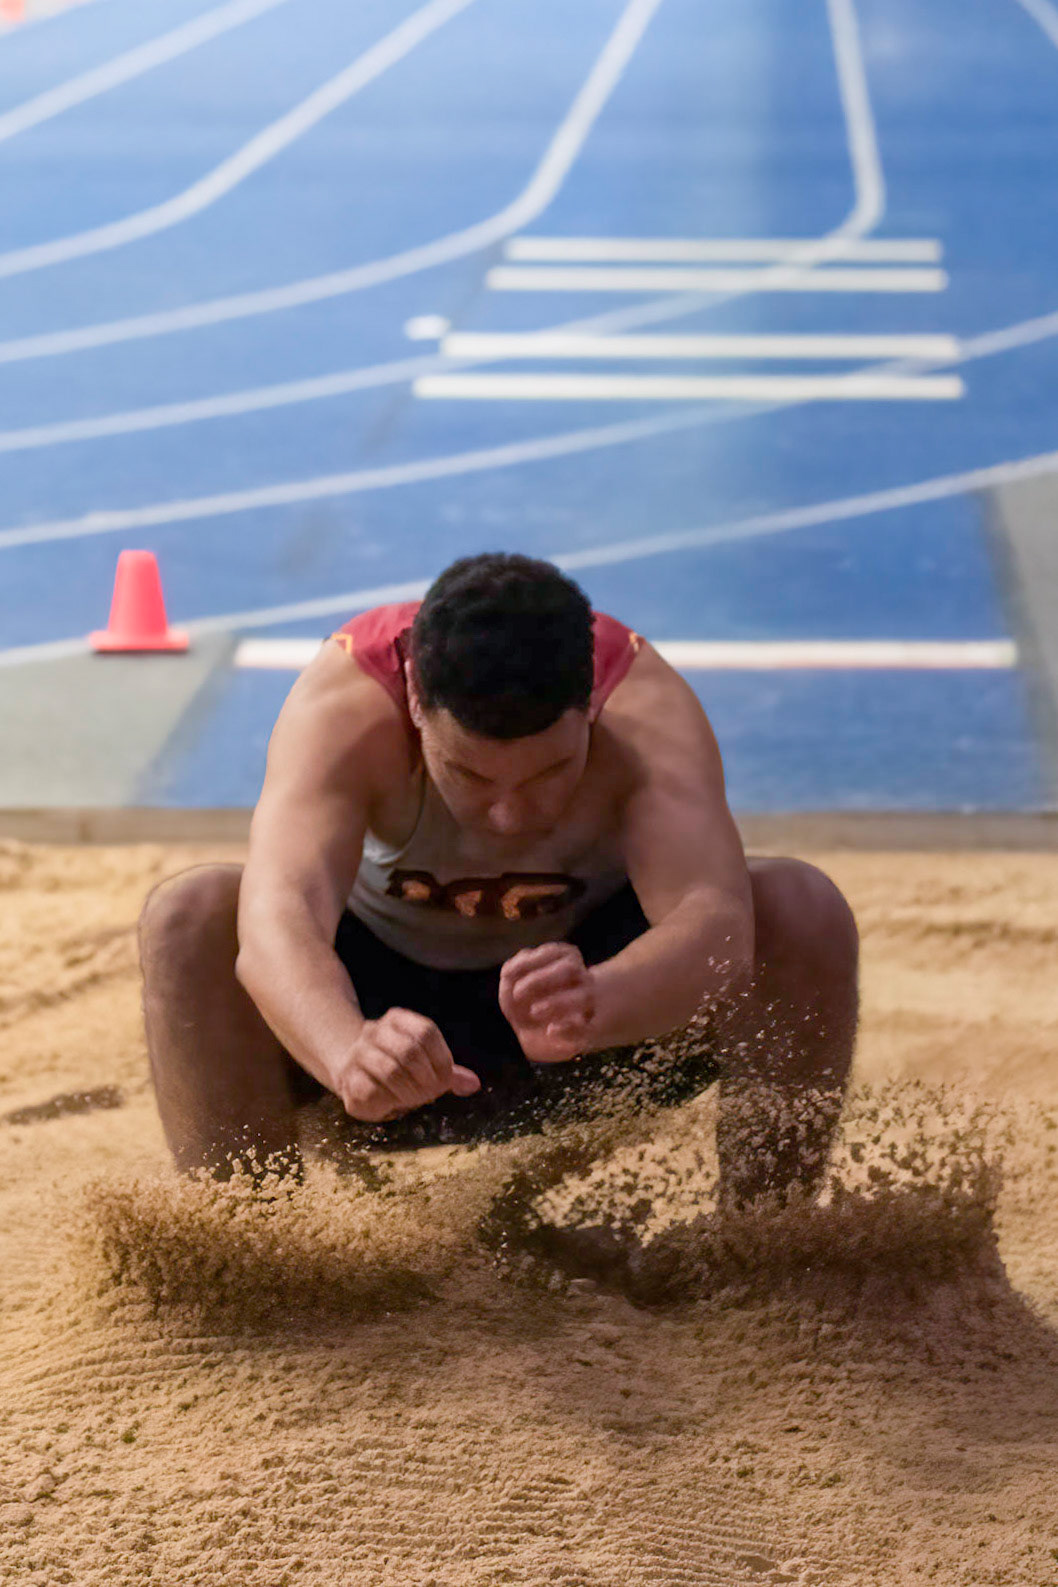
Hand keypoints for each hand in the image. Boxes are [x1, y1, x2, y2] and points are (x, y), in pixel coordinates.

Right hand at [333, 1009, 479, 1122]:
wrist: (351, 1070)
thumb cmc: (397, 1067)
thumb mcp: (424, 1063)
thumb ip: (448, 1072)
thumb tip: (473, 1084)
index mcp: (397, 1020)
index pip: (426, 1032)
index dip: (442, 1060)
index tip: (446, 1080)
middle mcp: (375, 1031)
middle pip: (409, 1051)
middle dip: (427, 1079)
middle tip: (432, 1094)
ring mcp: (358, 1054)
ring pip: (391, 1071)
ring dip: (410, 1092)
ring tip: (416, 1099)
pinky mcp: (347, 1079)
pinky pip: (372, 1091)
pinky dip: (390, 1101)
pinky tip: (394, 1103)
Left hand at [498, 942, 594, 1063]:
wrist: (536, 1035)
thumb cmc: (524, 1002)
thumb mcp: (511, 985)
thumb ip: (510, 974)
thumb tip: (509, 972)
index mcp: (565, 960)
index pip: (554, 952)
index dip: (529, 962)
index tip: (506, 974)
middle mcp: (580, 977)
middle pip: (570, 969)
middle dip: (540, 979)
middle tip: (517, 993)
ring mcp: (587, 1002)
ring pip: (583, 997)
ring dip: (556, 1003)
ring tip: (534, 1011)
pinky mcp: (587, 1028)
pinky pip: (586, 1027)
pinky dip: (568, 1028)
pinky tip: (550, 1030)